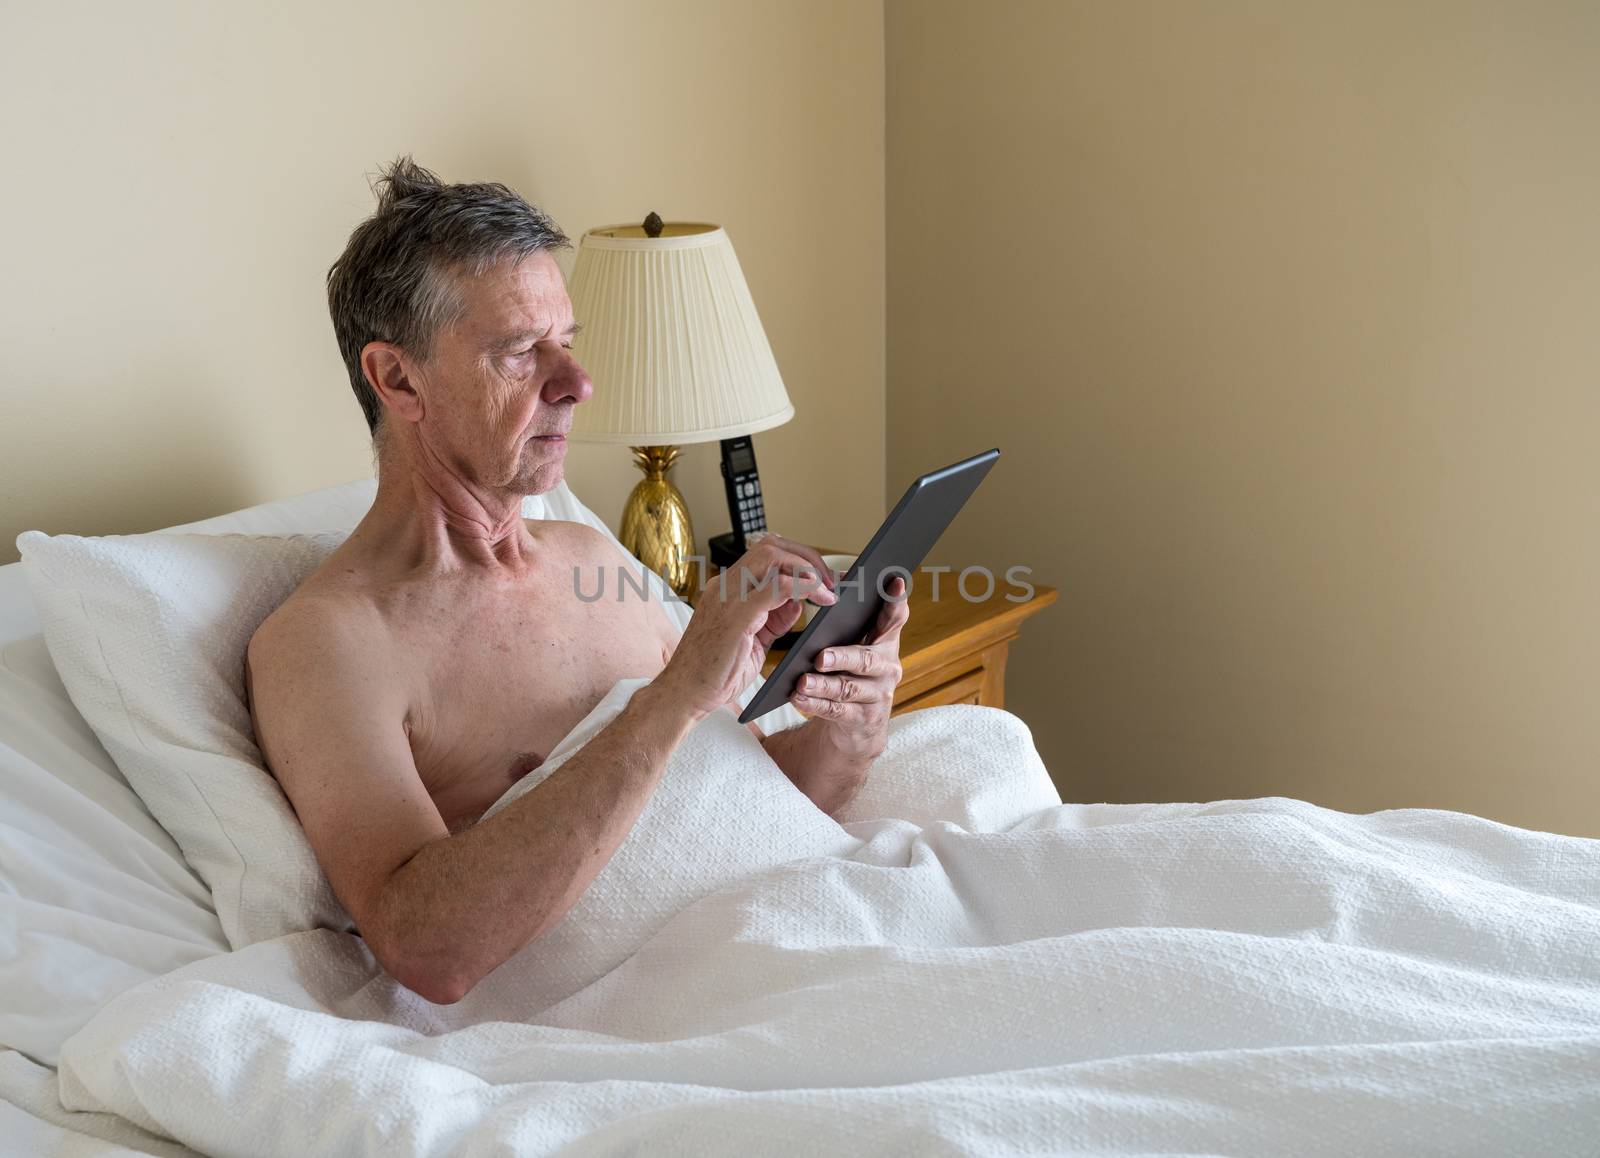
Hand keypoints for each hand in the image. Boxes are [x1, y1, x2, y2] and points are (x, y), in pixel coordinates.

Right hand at [657, 535, 838, 721]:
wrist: (684, 695)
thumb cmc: (713, 673)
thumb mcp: (753, 641)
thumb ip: (774, 618)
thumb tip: (800, 601)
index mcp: (727, 590)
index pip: (766, 556)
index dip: (799, 561)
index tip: (824, 580)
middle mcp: (725, 586)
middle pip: (771, 547)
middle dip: (807, 558)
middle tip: (830, 582)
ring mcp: (727, 597)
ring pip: (772, 556)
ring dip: (807, 569)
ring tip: (828, 591)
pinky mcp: (735, 615)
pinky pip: (775, 586)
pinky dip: (803, 586)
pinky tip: (819, 599)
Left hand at [790, 574, 909, 760]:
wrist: (859, 725)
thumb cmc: (851, 673)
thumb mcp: (854, 645)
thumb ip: (850, 618)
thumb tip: (834, 579)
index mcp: (885, 642)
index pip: (894, 619)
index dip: (895, 602)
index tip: (894, 582)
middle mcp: (887, 668)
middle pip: (865, 660)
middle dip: (842, 657)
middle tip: (819, 656)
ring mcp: (877, 695)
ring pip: (848, 688)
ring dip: (823, 685)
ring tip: (802, 682)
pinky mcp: (863, 719)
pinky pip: (836, 711)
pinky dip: (815, 705)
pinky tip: (798, 698)